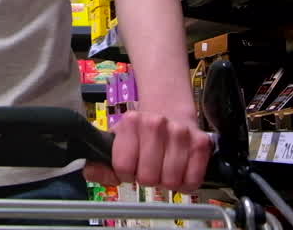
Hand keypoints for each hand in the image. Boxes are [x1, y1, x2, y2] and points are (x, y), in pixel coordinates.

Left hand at [84, 112, 210, 192]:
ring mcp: (181, 133)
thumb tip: (91, 173)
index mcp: (131, 122)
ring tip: (164, 168)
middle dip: (147, 179)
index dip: (126, 174)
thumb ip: (100, 163)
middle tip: (149, 168)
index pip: (123, 167)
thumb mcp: (116, 142)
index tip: (130, 167)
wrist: (169, 109)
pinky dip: (185, 183)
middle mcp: (156, 124)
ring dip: (166, 182)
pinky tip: (180, 171)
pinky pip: (192, 181)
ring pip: (171, 182)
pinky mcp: (201, 143)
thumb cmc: (140, 133)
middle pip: (148, 178)